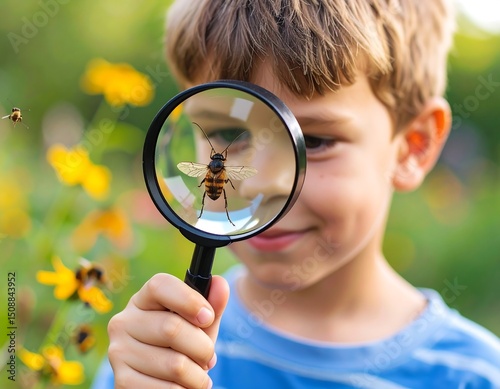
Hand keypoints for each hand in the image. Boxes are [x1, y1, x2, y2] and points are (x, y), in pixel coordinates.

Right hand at [108, 273, 229, 387]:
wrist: (162, 382)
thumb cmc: (184, 346)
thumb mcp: (200, 325)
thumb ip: (212, 305)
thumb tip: (220, 283)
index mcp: (142, 300)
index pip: (160, 285)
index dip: (189, 299)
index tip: (208, 317)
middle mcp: (124, 322)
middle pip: (172, 328)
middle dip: (202, 347)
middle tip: (208, 357)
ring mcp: (119, 352)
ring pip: (174, 364)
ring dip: (198, 375)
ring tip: (198, 374)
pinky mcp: (122, 382)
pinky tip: (184, 387)